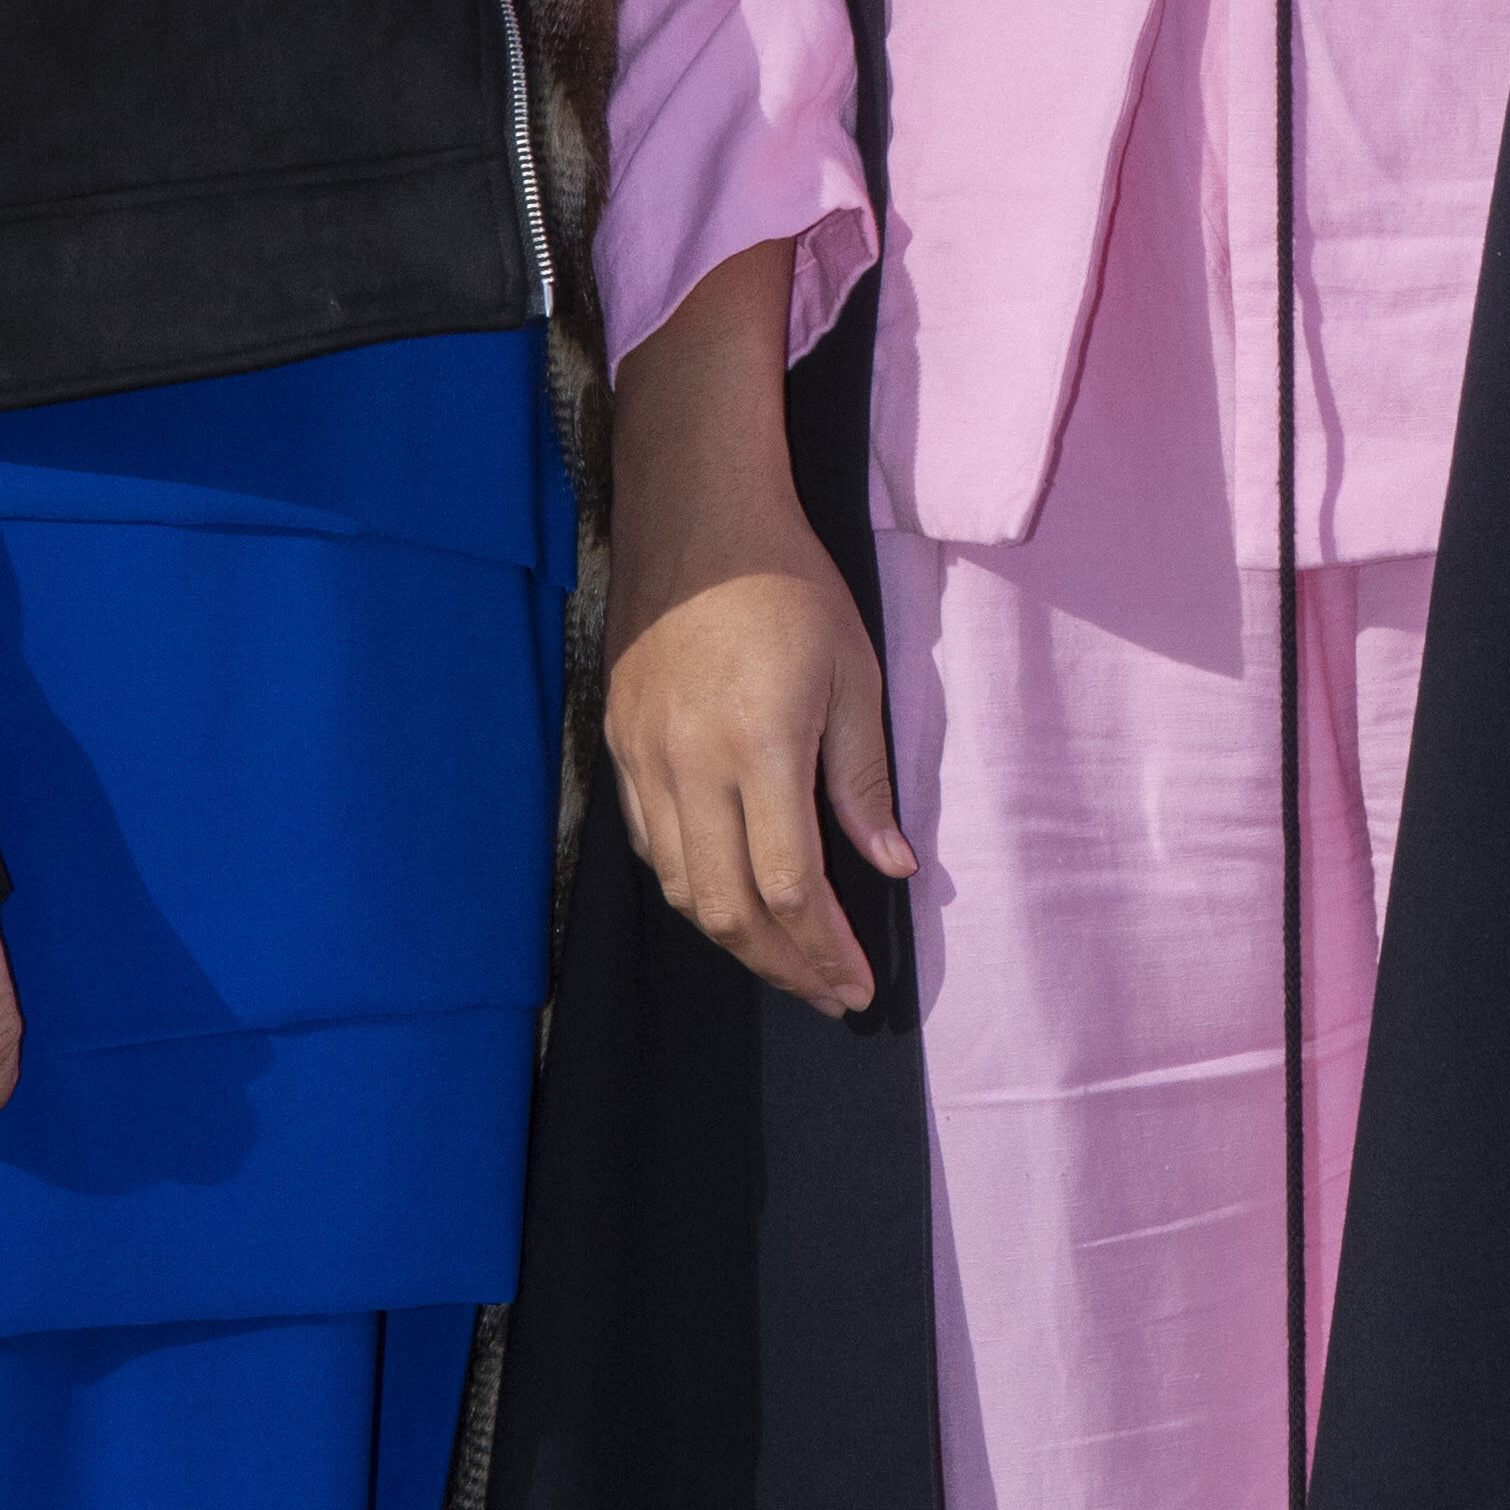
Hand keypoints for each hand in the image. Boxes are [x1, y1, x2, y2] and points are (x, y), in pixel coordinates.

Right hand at [604, 238, 912, 1018]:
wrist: (694, 518)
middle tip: (828, 991)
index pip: (789, 887)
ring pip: (681, 888)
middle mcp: (691, 766)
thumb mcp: (853, 675)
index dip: (823, 950)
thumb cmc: (789, 586)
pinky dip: (692, 887)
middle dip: (783, 965)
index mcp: (759, 748)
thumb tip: (890, 867)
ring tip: (786, 960)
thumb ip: (864, 779)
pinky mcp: (619, 746)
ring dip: (736, 938)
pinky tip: (730, 897)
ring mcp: (645, 759)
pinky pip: (650, 846)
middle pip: (728, 908)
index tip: (858, 984)